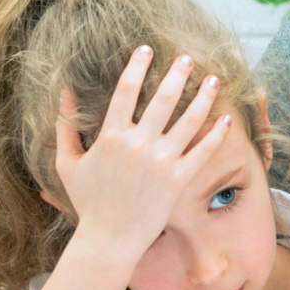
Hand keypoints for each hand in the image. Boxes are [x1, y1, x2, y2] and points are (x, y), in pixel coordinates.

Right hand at [56, 46, 229, 260]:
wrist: (109, 240)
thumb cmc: (88, 203)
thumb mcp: (67, 164)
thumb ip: (65, 127)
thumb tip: (63, 94)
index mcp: (110, 136)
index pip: (125, 90)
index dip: (137, 66)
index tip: (147, 49)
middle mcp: (138, 144)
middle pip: (162, 99)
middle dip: (177, 74)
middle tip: (188, 57)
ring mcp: (161, 162)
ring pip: (188, 120)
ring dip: (203, 96)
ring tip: (213, 79)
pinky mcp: (178, 180)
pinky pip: (203, 151)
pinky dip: (216, 133)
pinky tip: (226, 117)